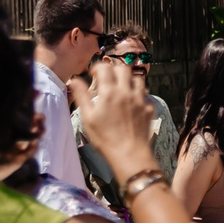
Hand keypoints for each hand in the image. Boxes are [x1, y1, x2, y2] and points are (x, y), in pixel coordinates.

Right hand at [80, 60, 158, 184]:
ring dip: (129, 80)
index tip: (93, 75)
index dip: (97, 68)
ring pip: (138, 79)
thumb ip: (82, 95)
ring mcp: (140, 100)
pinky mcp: (149, 109)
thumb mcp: (88, 117)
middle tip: (108, 80)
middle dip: (114, 70)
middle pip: (123, 68)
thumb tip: (74, 79)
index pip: (104, 68)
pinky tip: (133, 103)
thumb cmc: (105, 138)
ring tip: (122, 89)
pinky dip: (139, 95)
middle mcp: (127, 92)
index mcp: (109, 92)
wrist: (129, 154)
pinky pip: (146, 95)